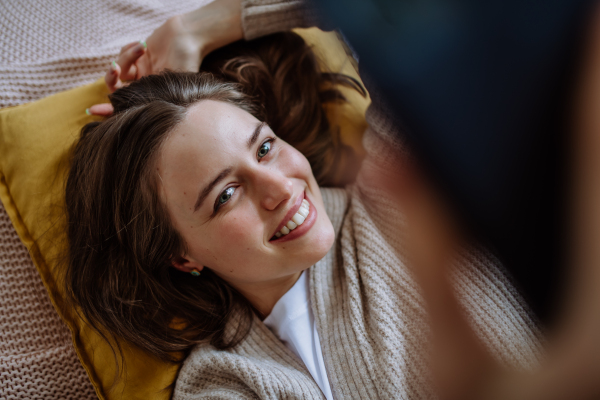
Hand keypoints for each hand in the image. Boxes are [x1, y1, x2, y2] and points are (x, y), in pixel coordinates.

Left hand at [88, 0, 242, 115]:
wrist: (189, 36)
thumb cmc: (187, 61)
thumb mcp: (174, 82)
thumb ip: (156, 95)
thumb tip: (138, 109)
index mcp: (152, 95)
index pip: (128, 106)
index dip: (110, 110)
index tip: (93, 110)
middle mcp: (144, 85)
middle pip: (116, 88)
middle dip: (111, 78)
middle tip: (114, 69)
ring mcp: (140, 70)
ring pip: (119, 68)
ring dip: (127, 56)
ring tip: (142, 47)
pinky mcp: (137, 55)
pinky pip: (123, 54)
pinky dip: (129, 49)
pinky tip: (143, 45)